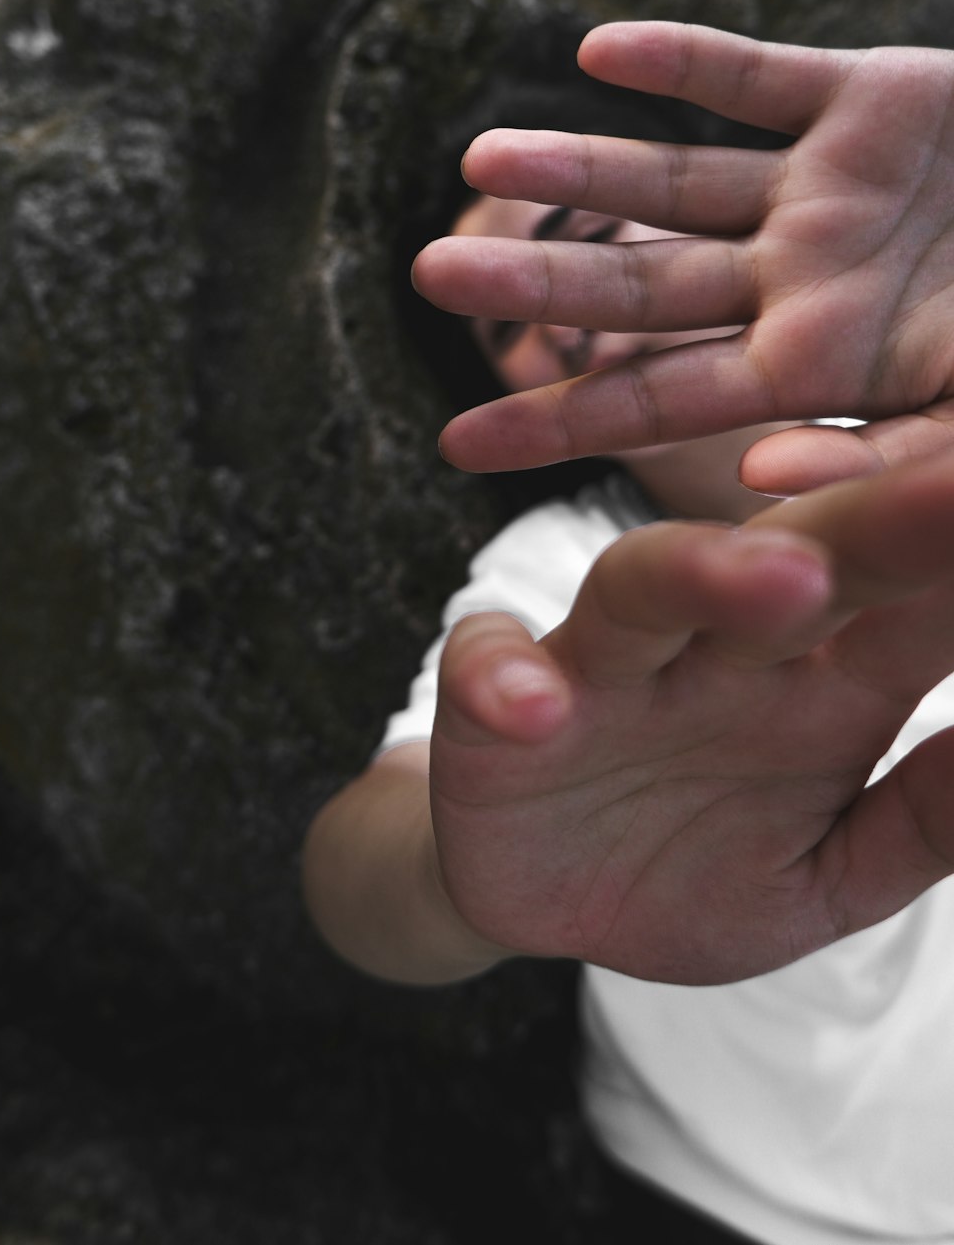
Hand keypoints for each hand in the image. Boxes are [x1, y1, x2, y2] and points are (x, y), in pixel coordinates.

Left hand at [414, 23, 953, 491]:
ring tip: (480, 159)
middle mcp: (797, 284)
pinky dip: (687, 59)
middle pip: (639, 290)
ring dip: (582, 168)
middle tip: (424, 279)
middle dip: (536, 286)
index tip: (453, 444)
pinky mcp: (867, 99)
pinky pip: (757, 74)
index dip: (557, 422)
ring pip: (676, 178)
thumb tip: (746, 477)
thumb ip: (876, 462)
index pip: (656, 404)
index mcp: (813, 369)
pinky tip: (600, 50)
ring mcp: (823, 191)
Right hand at [428, 449, 953, 983]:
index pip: (909, 614)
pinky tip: (530, 706)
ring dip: (703, 574)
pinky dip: (501, 678)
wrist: (544, 904)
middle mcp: (718, 654)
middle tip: (953, 492)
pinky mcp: (494, 698)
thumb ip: (920, 824)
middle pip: (794, 566)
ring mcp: (607, 669)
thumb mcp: (825, 879)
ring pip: (648, 590)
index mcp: (817, 688)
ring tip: (781, 576)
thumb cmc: (696, 871)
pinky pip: (489, 665)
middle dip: (876, 528)